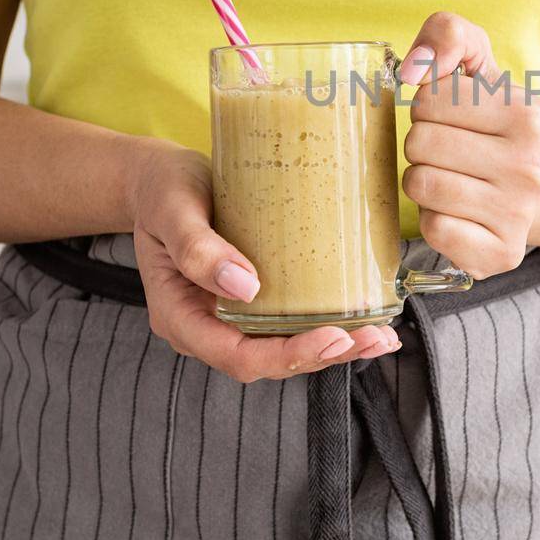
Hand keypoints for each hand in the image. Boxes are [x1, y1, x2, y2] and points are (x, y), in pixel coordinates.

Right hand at [126, 141, 399, 381]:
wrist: (158, 178)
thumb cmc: (163, 188)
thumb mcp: (173, 209)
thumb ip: (197, 249)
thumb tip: (244, 286)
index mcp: (179, 317)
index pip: (237, 355)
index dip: (288, 355)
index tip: (332, 337)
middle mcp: (205, 327)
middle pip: (268, 360)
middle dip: (324, 354)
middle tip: (373, 338)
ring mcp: (228, 317)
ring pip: (283, 347)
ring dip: (334, 346)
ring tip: (381, 336)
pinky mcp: (252, 301)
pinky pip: (289, 323)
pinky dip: (326, 324)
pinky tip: (363, 320)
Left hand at [398, 12, 539, 279]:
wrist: (538, 183)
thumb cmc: (493, 121)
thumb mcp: (479, 64)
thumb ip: (447, 35)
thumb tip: (412, 68)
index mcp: (529, 115)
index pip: (429, 98)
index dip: (428, 106)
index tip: (452, 118)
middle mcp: (532, 166)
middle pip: (420, 142)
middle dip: (422, 143)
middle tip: (448, 151)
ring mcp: (519, 215)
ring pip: (421, 185)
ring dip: (423, 180)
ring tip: (450, 177)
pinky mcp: (500, 254)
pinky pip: (434, 229)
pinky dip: (433, 219)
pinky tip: (457, 211)